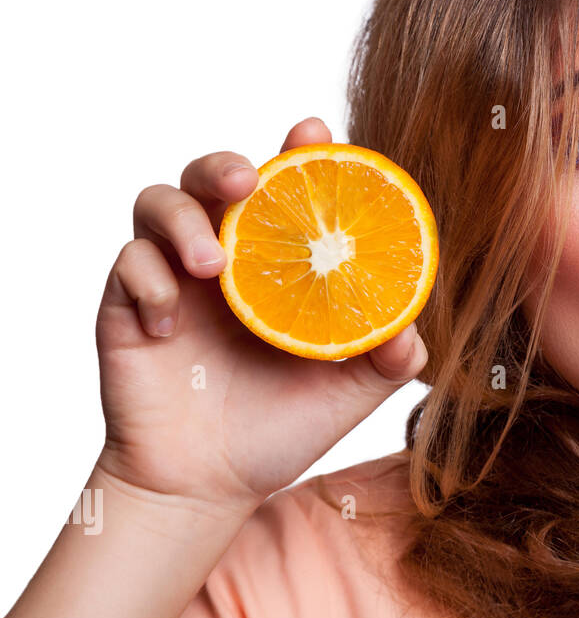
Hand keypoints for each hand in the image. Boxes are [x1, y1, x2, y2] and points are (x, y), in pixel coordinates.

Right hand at [95, 117, 427, 511]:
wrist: (208, 487)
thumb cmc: (279, 429)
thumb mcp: (350, 393)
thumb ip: (389, 357)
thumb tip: (413, 329)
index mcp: (279, 263)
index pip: (286, 189)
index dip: (299, 151)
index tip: (315, 130)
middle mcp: (225, 257)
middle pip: (212, 176)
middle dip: (227, 164)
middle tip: (249, 181)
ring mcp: (172, 277)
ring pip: (158, 201)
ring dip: (184, 219)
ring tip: (213, 265)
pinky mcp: (127, 307)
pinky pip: (126, 266)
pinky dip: (149, 283)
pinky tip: (171, 327)